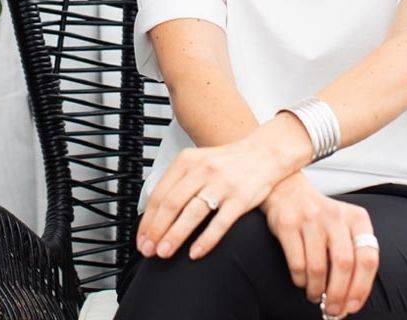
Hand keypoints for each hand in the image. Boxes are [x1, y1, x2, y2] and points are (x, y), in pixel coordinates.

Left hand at [136, 140, 281, 260]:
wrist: (264, 153)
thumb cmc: (228, 163)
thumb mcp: (199, 161)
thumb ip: (178, 181)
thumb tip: (153, 214)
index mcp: (189, 160)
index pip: (160, 193)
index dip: (148, 219)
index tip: (142, 238)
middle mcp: (204, 170)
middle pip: (172, 203)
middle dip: (157, 230)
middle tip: (149, 250)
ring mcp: (223, 184)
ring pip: (193, 213)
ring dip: (175, 235)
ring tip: (164, 252)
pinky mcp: (241, 198)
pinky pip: (220, 223)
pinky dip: (206, 240)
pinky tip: (195, 253)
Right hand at [259, 172, 378, 316]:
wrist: (288, 190)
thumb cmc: (321, 218)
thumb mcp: (344, 227)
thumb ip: (352, 257)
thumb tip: (349, 301)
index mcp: (356, 218)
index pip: (368, 257)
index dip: (362, 287)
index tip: (353, 306)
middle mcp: (335, 216)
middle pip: (344, 264)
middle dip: (338, 295)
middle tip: (332, 310)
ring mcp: (311, 218)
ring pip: (318, 267)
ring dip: (316, 290)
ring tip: (314, 296)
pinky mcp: (288, 224)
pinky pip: (297, 263)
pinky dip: (300, 280)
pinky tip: (302, 281)